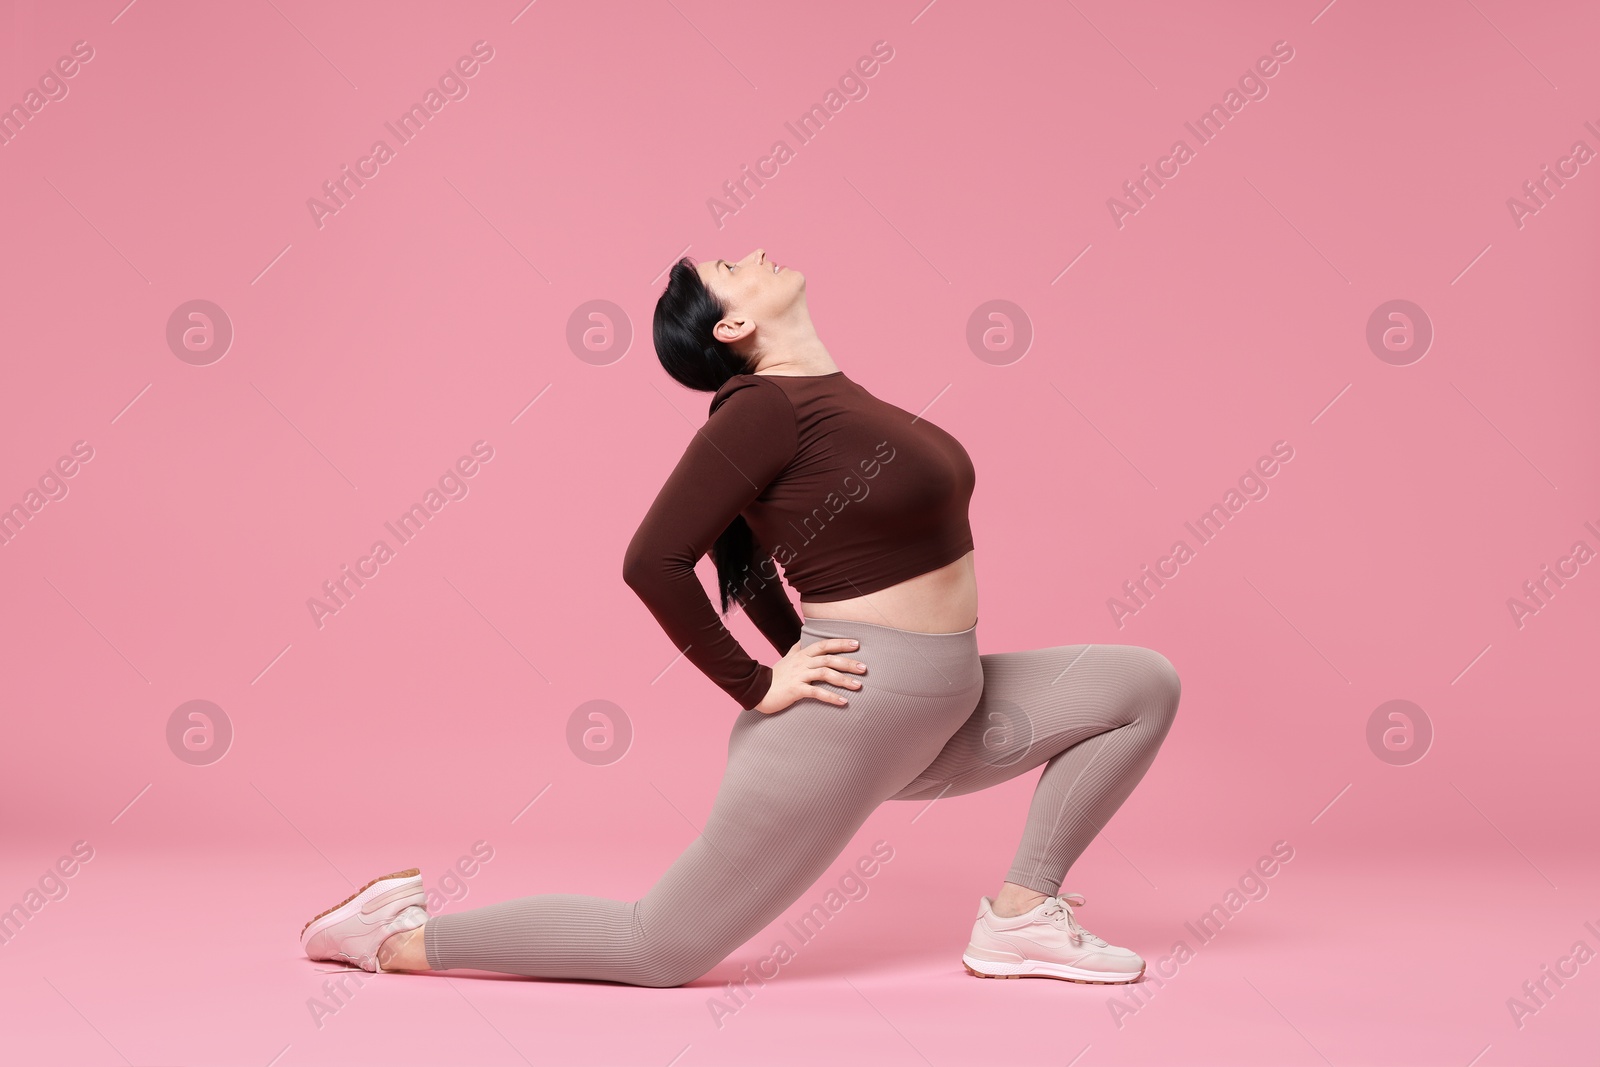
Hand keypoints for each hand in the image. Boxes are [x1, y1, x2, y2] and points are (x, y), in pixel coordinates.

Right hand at [753, 637, 867, 713]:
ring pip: (825, 674)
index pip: (824, 645)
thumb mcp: (786, 658)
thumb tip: (801, 640)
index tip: (857, 644)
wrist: (758, 690)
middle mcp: (802, 663)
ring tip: (858, 686)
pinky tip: (843, 702)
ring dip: (843, 680)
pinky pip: (817, 693)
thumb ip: (796, 649)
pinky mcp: (796, 690)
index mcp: (802, 654)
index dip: (840, 643)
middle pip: (828, 659)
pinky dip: (831, 697)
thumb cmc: (775, 676)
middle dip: (848, 663)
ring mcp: (799, 676)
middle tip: (864, 668)